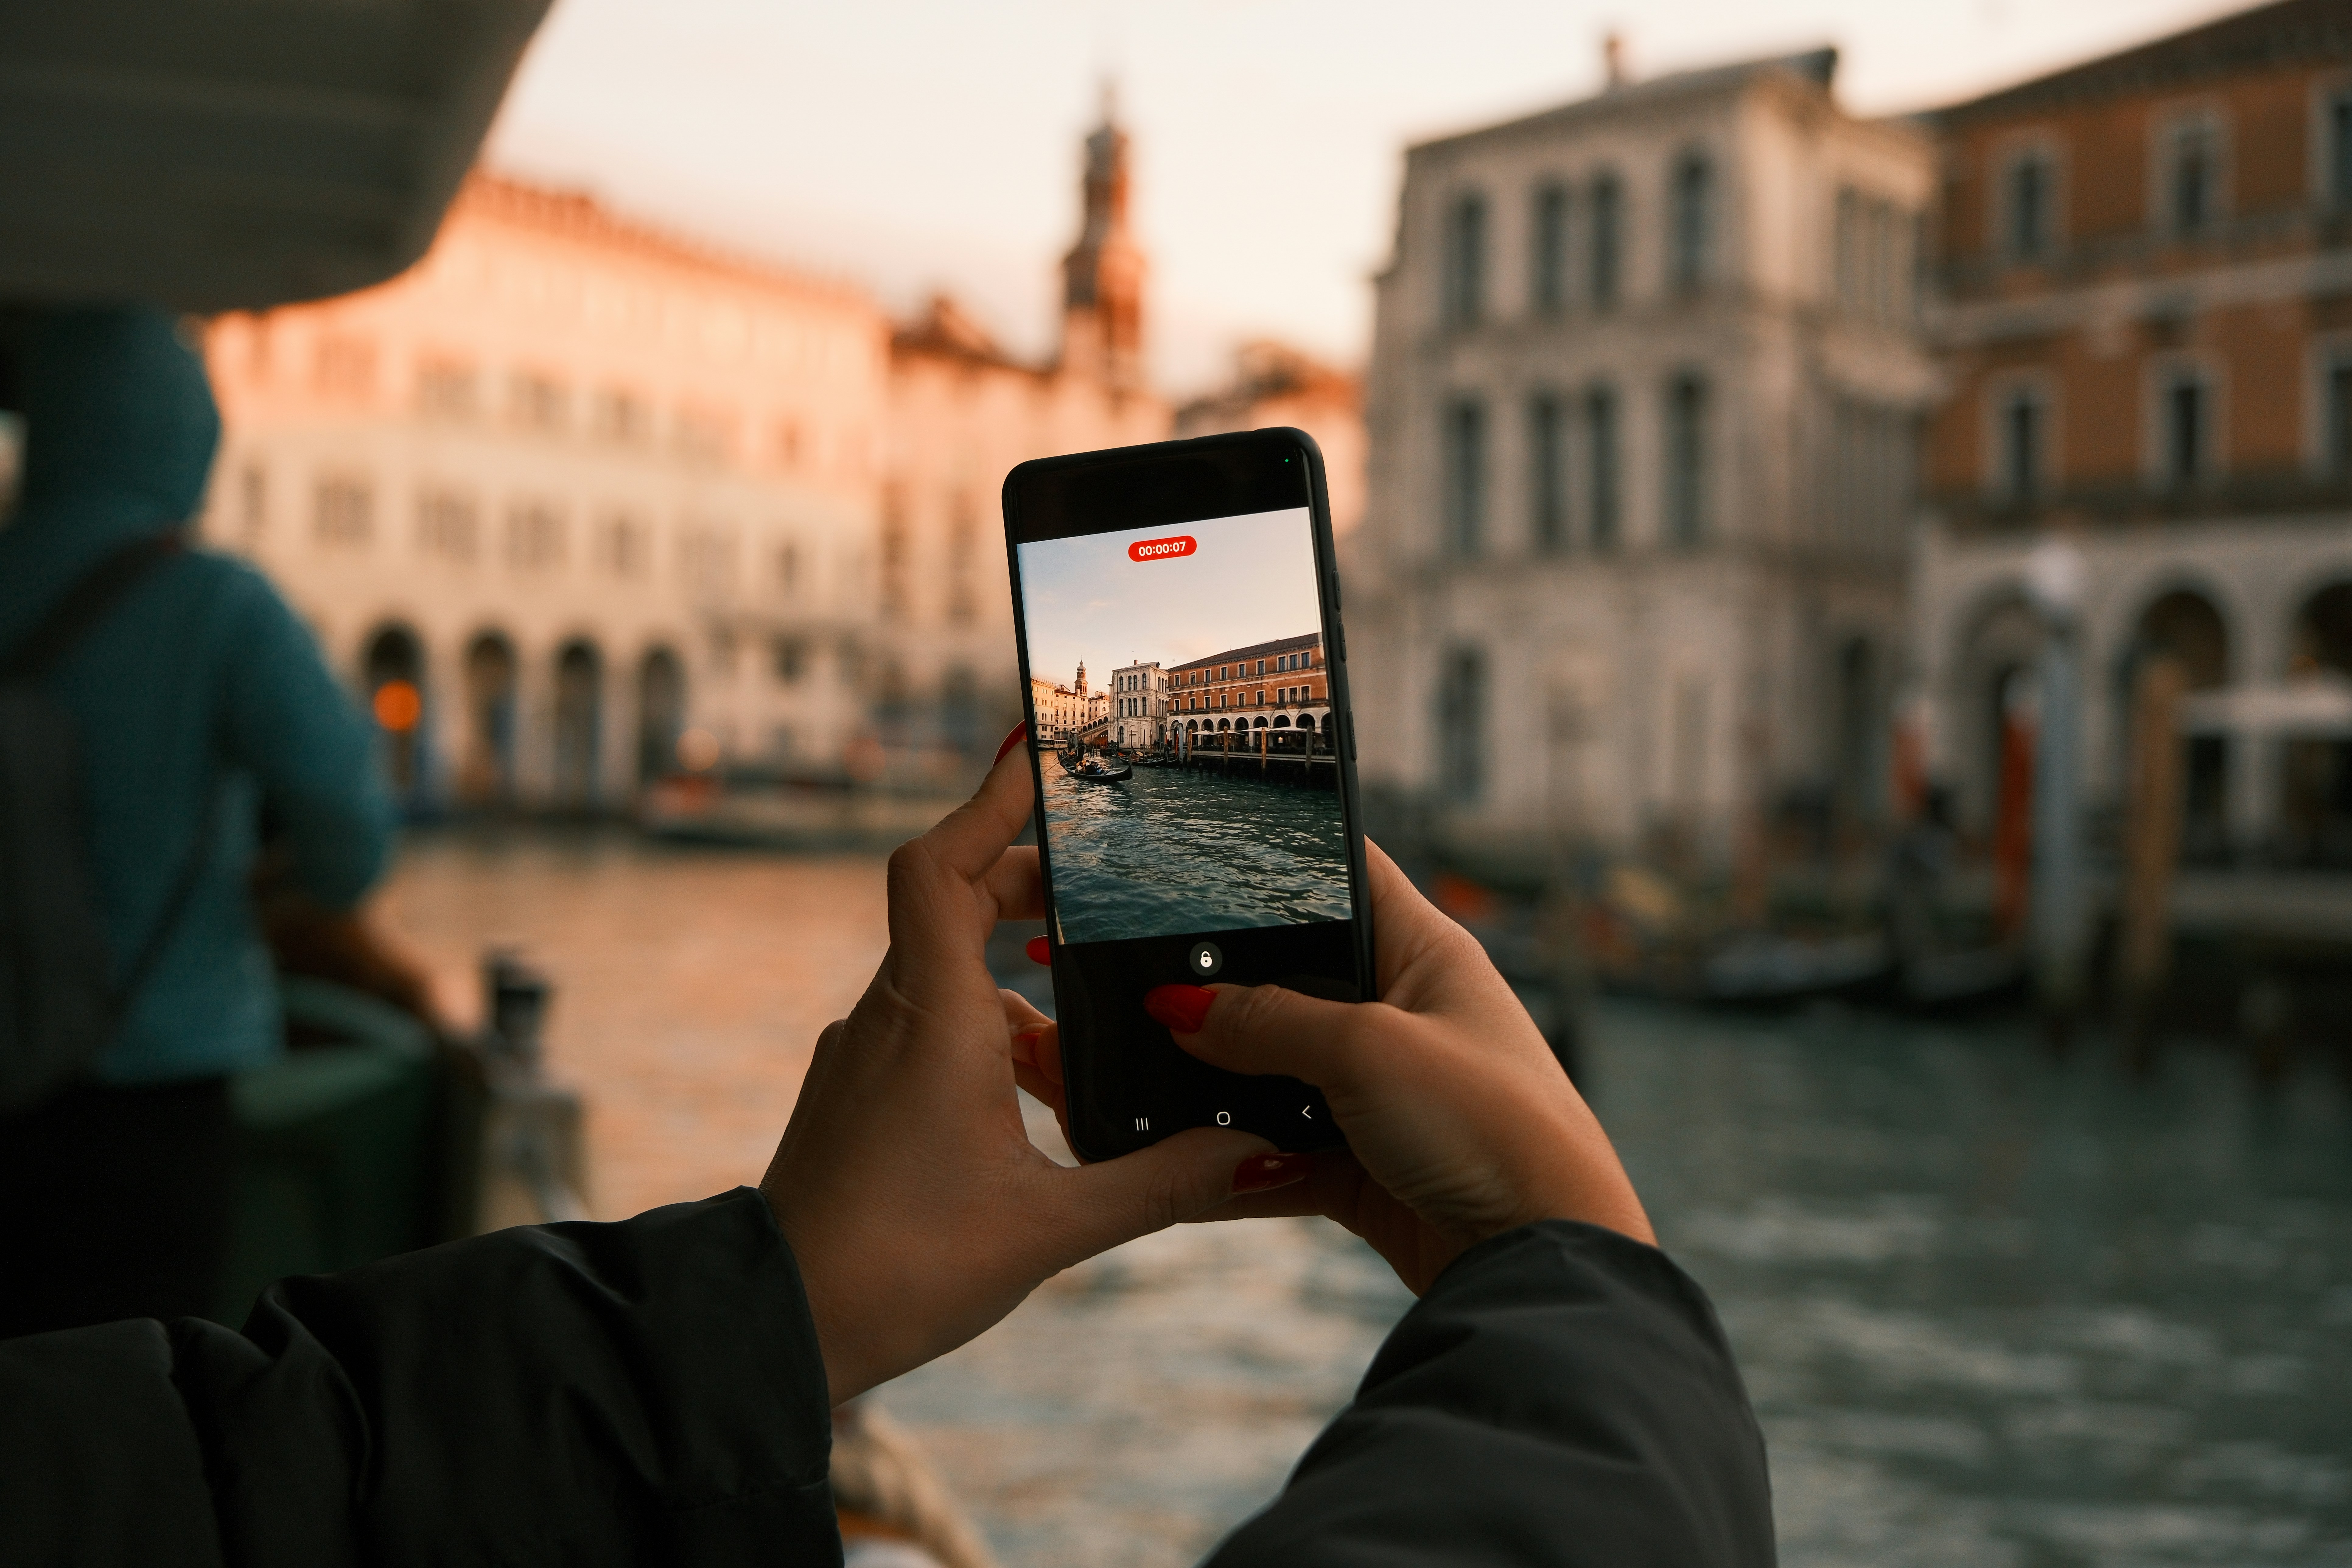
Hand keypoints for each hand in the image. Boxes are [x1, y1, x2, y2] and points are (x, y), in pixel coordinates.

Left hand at [761, 731, 1297, 1406]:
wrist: (779, 1330)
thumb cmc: (899, 1271)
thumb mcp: (1051, 1228)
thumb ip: (1159, 1182)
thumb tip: (1256, 1155)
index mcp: (932, 1018)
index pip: (942, 864)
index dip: (990, 797)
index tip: (1038, 746)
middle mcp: (888, 1017)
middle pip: (952, 896)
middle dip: (1027, 874)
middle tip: (1102, 875)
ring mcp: (865, 1053)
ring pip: (943, 966)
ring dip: (1011, 958)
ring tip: (1087, 986)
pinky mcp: (859, 1092)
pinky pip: (927, 1020)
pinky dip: (985, 1018)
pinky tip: (1039, 1074)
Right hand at [1145, 841, 1653, 1294]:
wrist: (1538, 1258)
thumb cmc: (1490, 1127)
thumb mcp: (1367, 1051)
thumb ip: (1268, 1022)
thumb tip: (1179, 1009)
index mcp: (1428, 954)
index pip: (1349, 874)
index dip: (1286, 857)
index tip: (1204, 860)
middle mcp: (1405, 1015)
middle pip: (1296, 980)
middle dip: (1228, 990)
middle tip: (1148, 988)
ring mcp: (1383, 1093)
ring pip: (1280, 1072)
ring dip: (1226, 1084)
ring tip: (1151, 1075)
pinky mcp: (1364, 1164)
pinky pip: (1281, 1149)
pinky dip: (1238, 1159)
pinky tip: (1185, 1162)